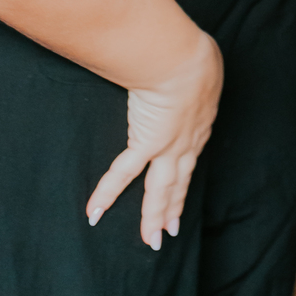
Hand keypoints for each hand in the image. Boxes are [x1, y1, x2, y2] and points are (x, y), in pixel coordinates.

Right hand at [87, 31, 223, 249]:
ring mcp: (168, 146)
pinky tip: (93, 214)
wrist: (184, 60)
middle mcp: (187, 142)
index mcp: (200, 123)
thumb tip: (190, 62)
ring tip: (150, 241)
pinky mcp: (147, 143)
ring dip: (153, 217)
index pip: (191, 156)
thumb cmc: (194, 54)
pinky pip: (123, 174)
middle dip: (174, 208)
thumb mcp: (201, 65)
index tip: (183, 191)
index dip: (186, 176)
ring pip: (159, 190)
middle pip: (179, 182)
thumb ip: (193, 71)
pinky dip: (107, 194)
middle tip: (171, 232)